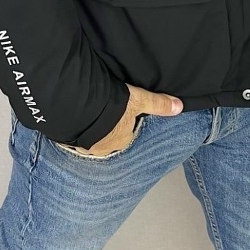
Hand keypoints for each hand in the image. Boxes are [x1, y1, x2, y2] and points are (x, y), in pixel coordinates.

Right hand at [68, 83, 182, 156]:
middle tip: (103, 113)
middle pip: (109, 137)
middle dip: (106, 128)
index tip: (121, 113)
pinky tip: (74, 118)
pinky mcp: (69, 139)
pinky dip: (76, 128)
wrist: (81, 107)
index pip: (126, 133)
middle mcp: (104, 148)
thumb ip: (158, 104)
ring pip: (91, 138)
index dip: (124, 123)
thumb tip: (180, 107)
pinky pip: (75, 135)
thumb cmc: (113, 105)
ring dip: (90, 129)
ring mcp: (84, 146)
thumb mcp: (139, 100)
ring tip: (88, 115)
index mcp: (122, 141)